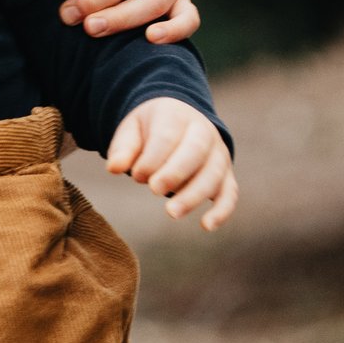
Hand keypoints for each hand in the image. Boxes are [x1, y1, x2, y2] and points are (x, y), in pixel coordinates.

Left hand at [104, 98, 236, 230]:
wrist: (179, 121)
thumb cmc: (150, 130)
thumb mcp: (132, 130)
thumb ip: (123, 148)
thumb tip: (113, 168)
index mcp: (177, 116)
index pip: (168, 136)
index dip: (153, 158)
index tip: (137, 176)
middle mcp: (204, 132)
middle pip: (195, 152)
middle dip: (175, 172)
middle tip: (155, 190)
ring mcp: (218, 155)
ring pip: (213, 174)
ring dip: (194, 195)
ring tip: (172, 212)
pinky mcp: (226, 176)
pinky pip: (230, 193)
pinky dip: (222, 210)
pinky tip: (207, 226)